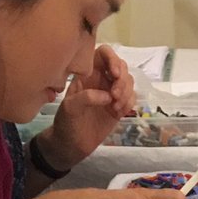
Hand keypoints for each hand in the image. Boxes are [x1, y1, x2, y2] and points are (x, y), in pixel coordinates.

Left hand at [36, 46, 133, 169]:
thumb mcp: (70, 107)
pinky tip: (118, 113)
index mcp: (87, 73)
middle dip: (122, 80)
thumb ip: (86, 97)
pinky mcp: (119, 107)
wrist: (72, 144)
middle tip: (115, 96)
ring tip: (115, 108)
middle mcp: (101, 79)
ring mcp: (111, 93)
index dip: (113, 59)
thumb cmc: (66, 123)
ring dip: (127, 93)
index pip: (104, 53)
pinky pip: (131, 98)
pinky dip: (129, 104)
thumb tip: (107, 95)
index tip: (114, 74)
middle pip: (121, 66)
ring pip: (129, 82)